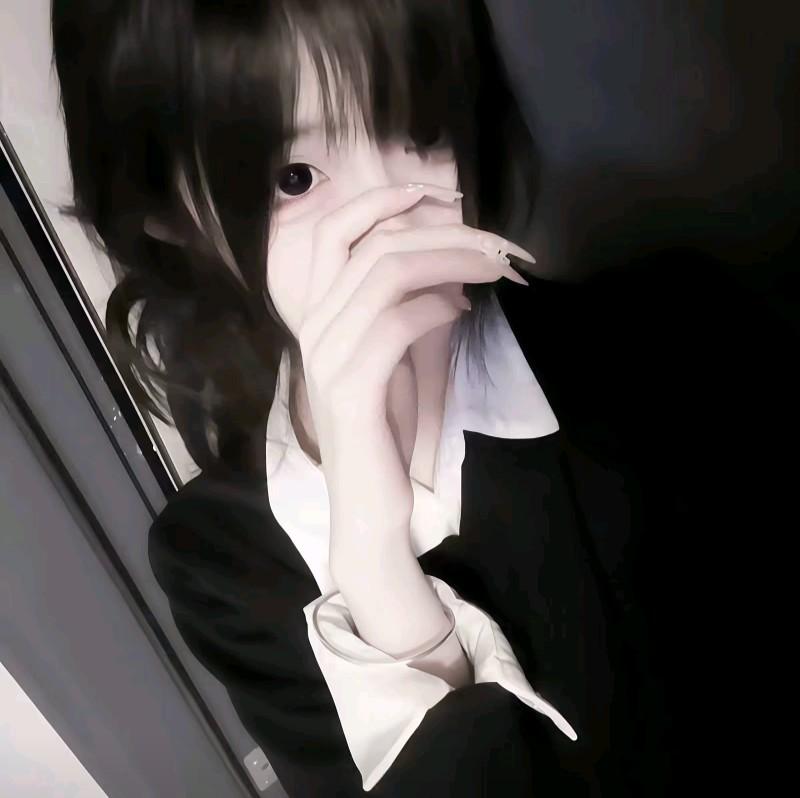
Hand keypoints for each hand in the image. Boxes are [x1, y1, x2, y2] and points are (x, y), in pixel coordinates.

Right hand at [294, 183, 533, 570]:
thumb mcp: (390, 356)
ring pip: (387, 275)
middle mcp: (314, 328)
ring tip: (491, 270)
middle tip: (494, 243)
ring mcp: (327, 357)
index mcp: (319, 316)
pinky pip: (396, 323)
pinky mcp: (351, 388)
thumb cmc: (382, 427)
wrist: (368, 501)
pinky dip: (437, 307)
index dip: (381, 200)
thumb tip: (446, 268)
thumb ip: (401, 308)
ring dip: (451, 262)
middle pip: (375, 247)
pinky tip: (462, 312)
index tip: (437, 193)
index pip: (333, 233)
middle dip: (443, 233)